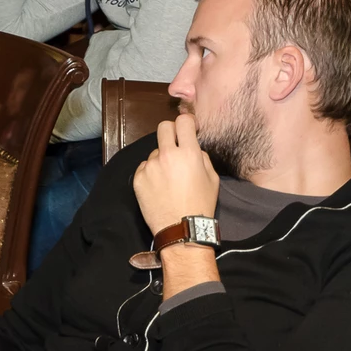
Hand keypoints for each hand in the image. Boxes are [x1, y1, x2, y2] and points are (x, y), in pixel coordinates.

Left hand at [132, 114, 219, 234]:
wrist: (180, 228)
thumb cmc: (201, 203)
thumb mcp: (212, 177)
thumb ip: (202, 157)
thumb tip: (192, 148)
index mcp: (189, 153)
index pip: (183, 121)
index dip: (187, 123)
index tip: (189, 130)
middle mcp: (167, 155)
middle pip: (163, 127)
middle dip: (171, 131)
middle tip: (176, 144)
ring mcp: (150, 166)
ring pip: (155, 151)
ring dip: (162, 158)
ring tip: (168, 177)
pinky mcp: (137, 178)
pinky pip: (145, 167)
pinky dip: (151, 172)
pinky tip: (158, 186)